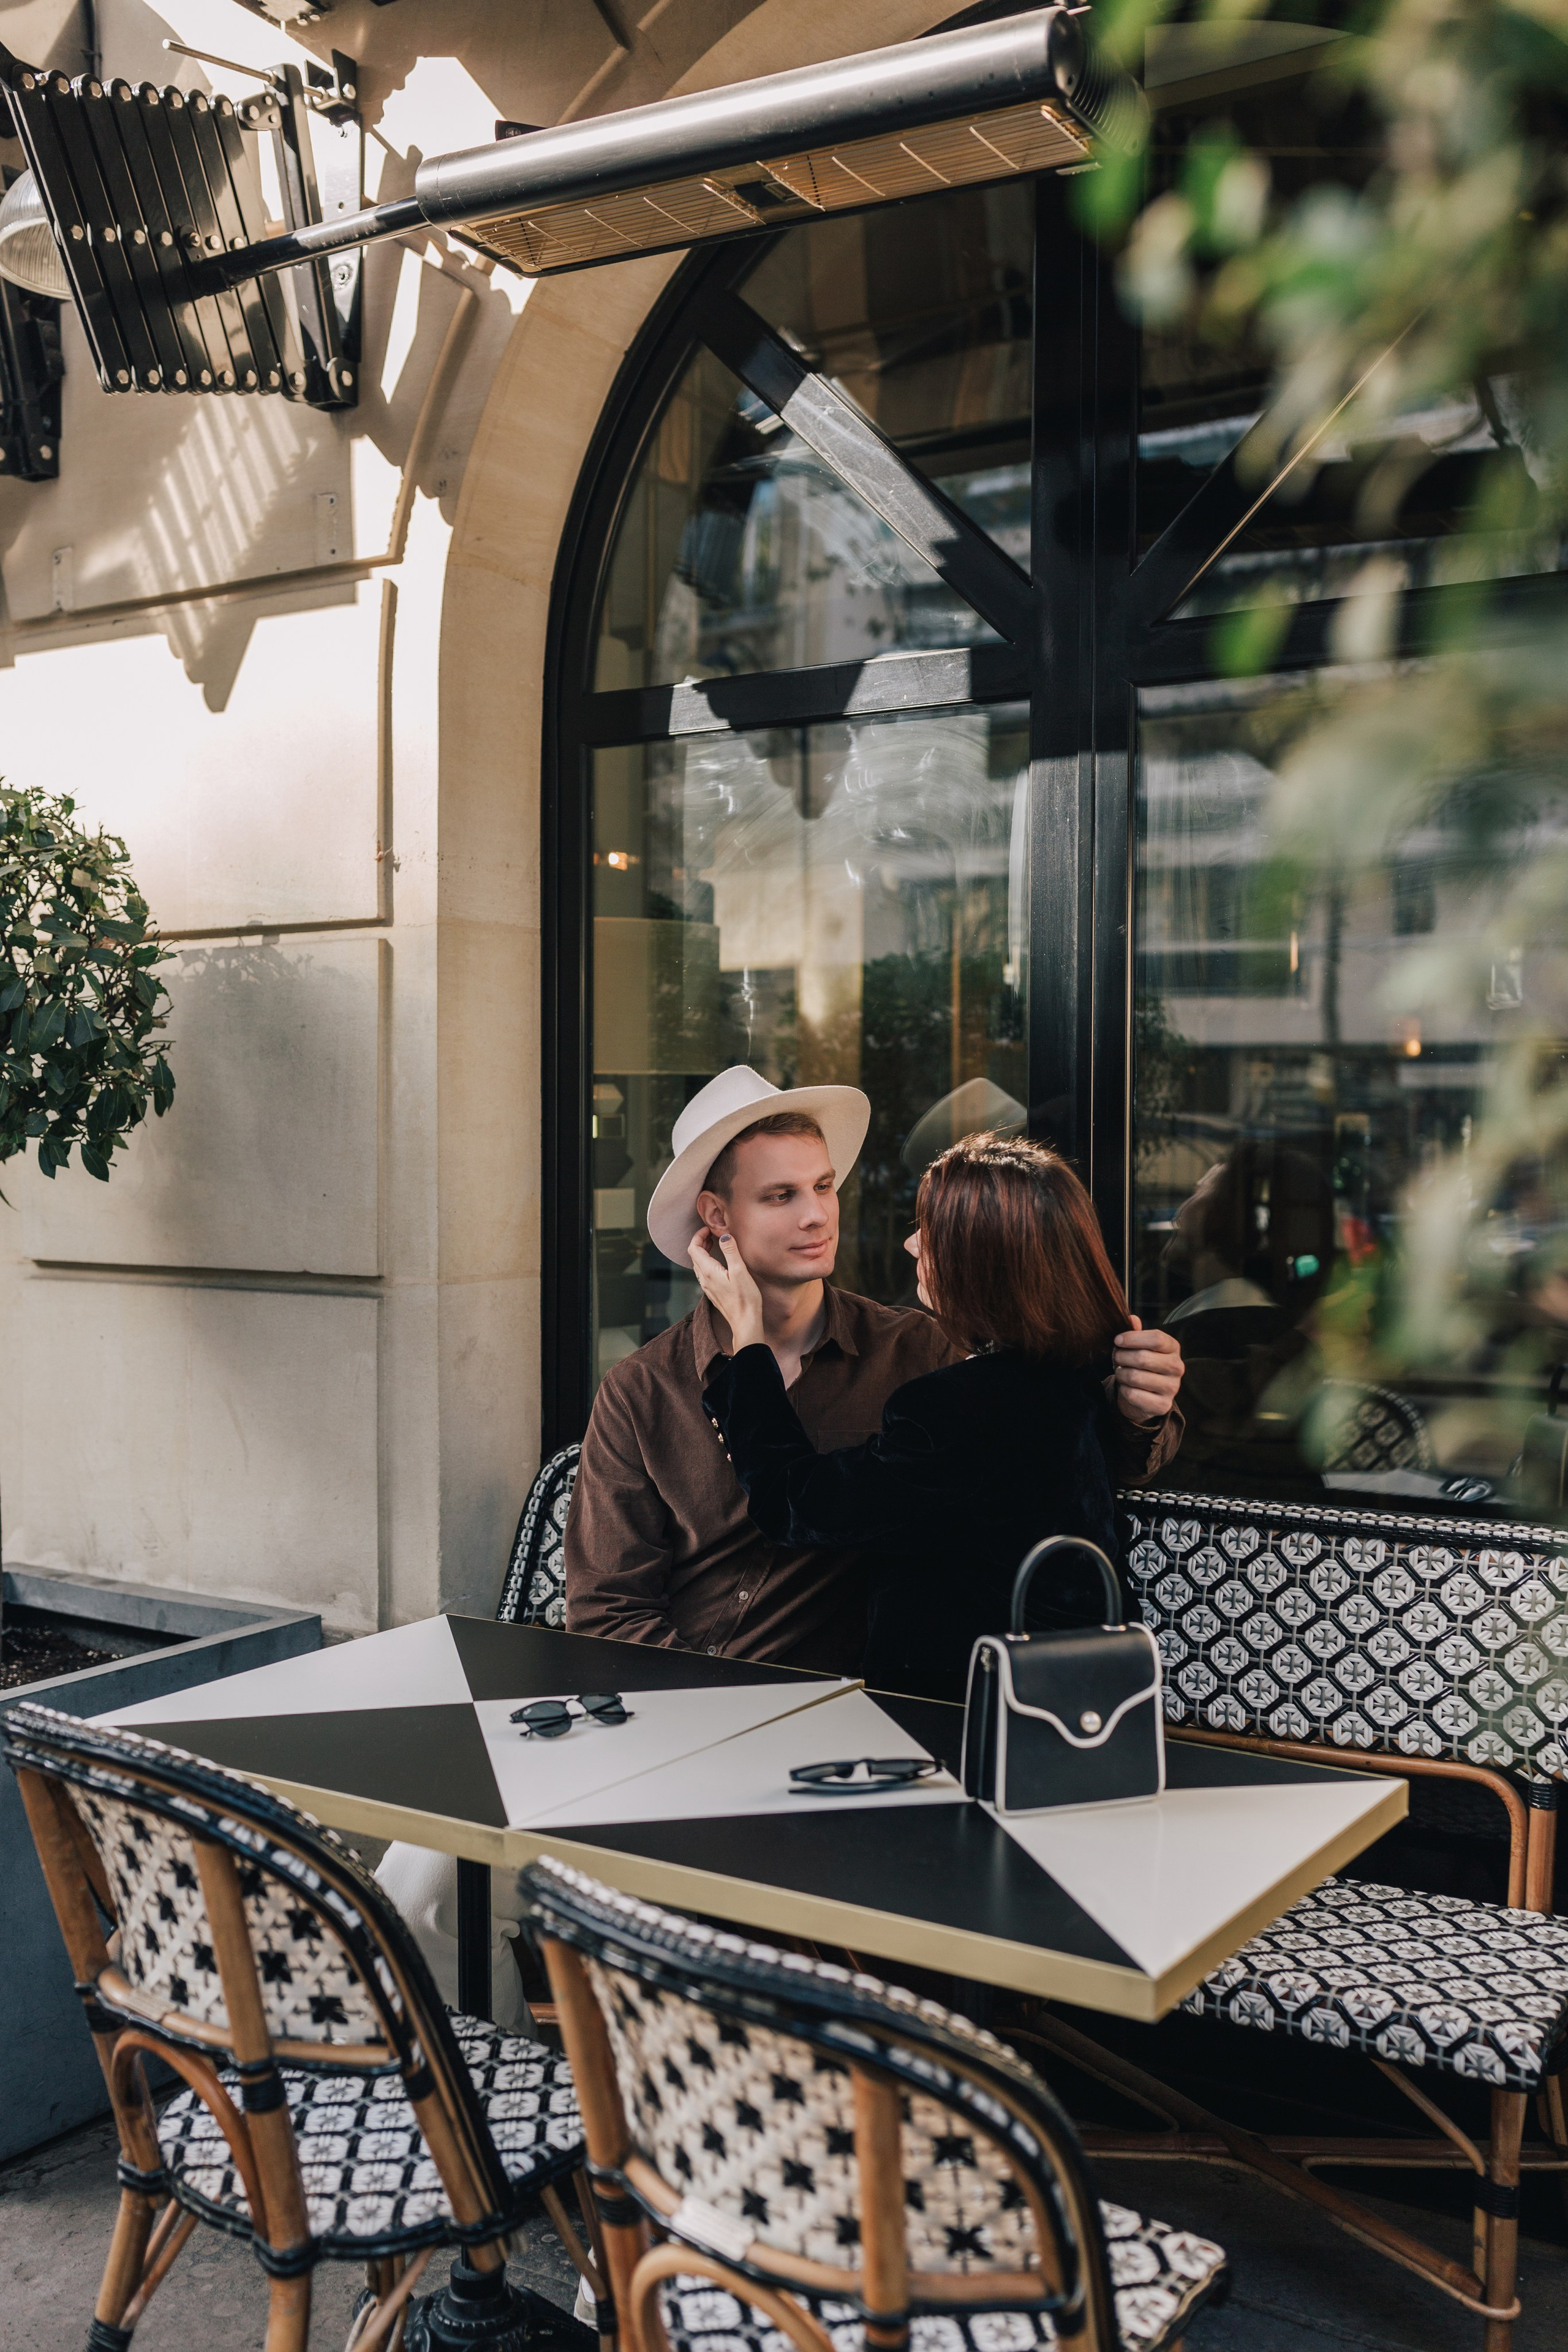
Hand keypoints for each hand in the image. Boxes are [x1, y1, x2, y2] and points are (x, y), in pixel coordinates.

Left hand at [687, 1229, 765, 1352]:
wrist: (745, 1322)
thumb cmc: (745, 1298)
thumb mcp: (740, 1271)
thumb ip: (731, 1251)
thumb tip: (724, 1236)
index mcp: (708, 1271)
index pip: (693, 1248)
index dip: (698, 1235)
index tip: (709, 1229)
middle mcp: (704, 1279)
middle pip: (694, 1256)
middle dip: (700, 1242)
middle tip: (712, 1234)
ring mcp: (707, 1287)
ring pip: (698, 1265)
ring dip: (703, 1252)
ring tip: (714, 1244)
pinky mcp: (712, 1292)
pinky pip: (703, 1273)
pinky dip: (707, 1262)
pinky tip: (718, 1262)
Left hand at [1113, 1316, 1182, 1424]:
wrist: (1145, 1395)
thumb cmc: (1141, 1365)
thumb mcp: (1139, 1346)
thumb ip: (1136, 1332)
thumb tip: (1131, 1319)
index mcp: (1173, 1348)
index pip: (1156, 1338)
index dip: (1133, 1338)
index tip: (1117, 1340)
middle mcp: (1177, 1367)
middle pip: (1143, 1358)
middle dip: (1122, 1357)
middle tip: (1116, 1358)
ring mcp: (1172, 1388)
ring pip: (1135, 1377)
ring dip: (1121, 1374)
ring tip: (1121, 1372)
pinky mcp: (1163, 1405)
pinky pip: (1134, 1395)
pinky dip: (1124, 1390)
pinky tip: (1127, 1387)